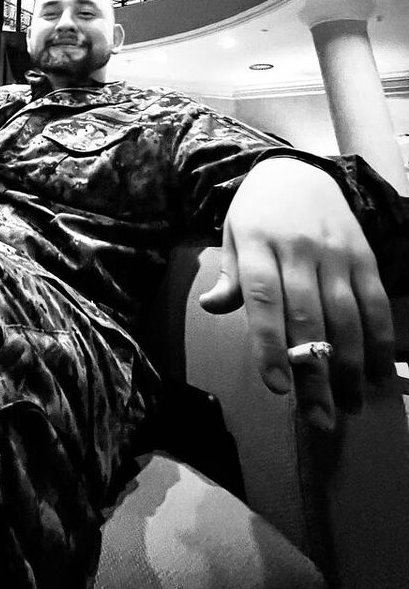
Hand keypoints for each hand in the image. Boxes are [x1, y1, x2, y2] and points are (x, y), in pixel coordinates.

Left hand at [199, 157, 394, 428]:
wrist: (298, 170)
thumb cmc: (258, 213)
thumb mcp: (234, 235)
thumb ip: (230, 275)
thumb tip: (211, 306)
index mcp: (258, 243)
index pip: (262, 298)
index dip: (269, 343)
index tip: (278, 387)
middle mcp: (298, 248)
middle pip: (307, 317)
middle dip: (314, 372)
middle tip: (319, 418)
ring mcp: (335, 252)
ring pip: (346, 315)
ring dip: (350, 366)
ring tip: (349, 405)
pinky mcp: (363, 255)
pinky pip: (374, 303)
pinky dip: (378, 341)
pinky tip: (377, 375)